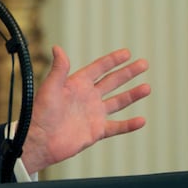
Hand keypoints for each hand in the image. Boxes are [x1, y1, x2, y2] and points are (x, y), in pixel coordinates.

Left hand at [22, 46, 150, 174]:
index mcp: (77, 84)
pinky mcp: (96, 131)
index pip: (98, 68)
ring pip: (117, 102)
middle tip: (144, 64)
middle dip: (128, 73)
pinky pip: (116, 127)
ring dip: (132, 95)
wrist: (40, 140)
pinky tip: (142, 120)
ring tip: (147, 87)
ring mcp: (93, 114)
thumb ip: (59, 69)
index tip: (127, 53)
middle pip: (112, 82)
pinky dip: (129, 125)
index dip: (112, 60)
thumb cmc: (40, 112)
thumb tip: (57, 47)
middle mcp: (87, 97)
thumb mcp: (50, 87)